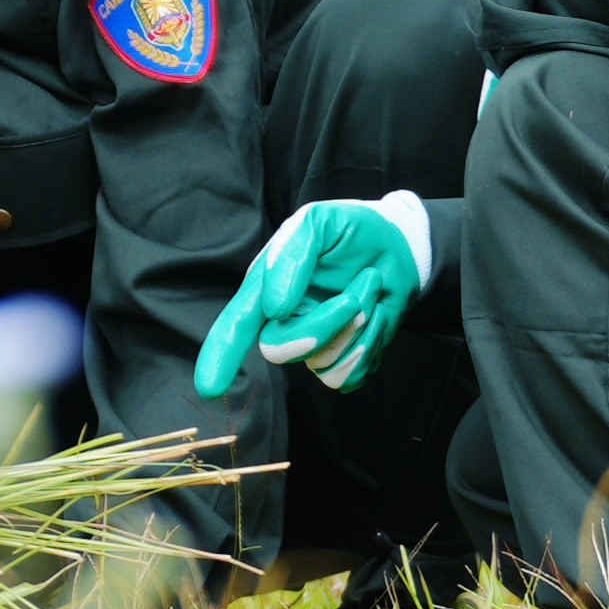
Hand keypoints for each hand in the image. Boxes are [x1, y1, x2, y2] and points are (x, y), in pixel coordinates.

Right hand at [194, 192, 439, 394]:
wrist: (398, 245)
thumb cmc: (352, 231)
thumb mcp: (318, 221)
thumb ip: (292, 254)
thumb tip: (274, 308)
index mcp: (266, 287)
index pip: (235, 325)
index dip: (220, 355)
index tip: (210, 386)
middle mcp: (284, 320)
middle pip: (279, 348)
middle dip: (325, 324)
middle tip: (358, 293)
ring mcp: (314, 344)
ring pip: (321, 364)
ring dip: (359, 326)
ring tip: (370, 288)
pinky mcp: (344, 360)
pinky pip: (349, 376)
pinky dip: (371, 344)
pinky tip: (377, 315)